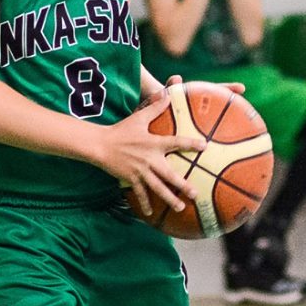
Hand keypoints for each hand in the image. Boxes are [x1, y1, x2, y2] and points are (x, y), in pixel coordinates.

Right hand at [101, 99, 201, 215]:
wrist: (100, 144)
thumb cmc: (121, 130)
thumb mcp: (138, 117)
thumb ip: (155, 107)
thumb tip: (166, 93)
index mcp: (154, 143)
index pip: (176, 142)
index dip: (190, 144)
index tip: (204, 146)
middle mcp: (149, 159)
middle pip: (169, 174)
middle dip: (183, 185)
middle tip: (195, 194)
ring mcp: (140, 171)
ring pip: (158, 188)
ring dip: (169, 198)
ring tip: (180, 207)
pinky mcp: (131, 179)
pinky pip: (140, 193)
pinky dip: (145, 203)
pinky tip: (150, 213)